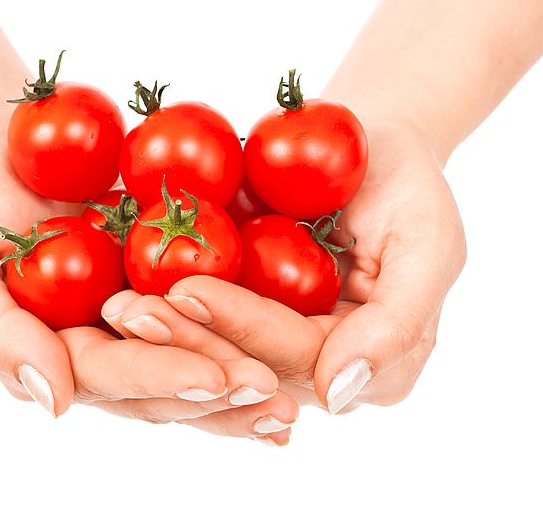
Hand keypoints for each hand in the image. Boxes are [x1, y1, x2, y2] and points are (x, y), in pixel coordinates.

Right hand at [0, 119, 294, 441]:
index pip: (112, 378)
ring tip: (300, 390)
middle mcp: (105, 342)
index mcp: (56, 353)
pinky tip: (304, 326)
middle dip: (220, 390)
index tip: (215, 378)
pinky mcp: (171, 266)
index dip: (163, 378)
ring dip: (247, 370)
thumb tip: (54, 404)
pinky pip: (216, 291)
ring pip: (198, 348)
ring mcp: (141, 307)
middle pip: (166, 379)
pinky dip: (255, 312)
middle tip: (277, 397)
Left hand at [101, 119, 465, 413]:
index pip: (297, 357)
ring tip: (115, 308)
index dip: (242, 328)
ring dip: (164, 333)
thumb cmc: (410, 187)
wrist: (367, 147)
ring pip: (216, 350)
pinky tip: (122, 289)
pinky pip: (202, 318)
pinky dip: (163, 304)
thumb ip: (396, 325)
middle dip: (186, 342)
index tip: (187, 292)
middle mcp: (321, 368)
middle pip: (247, 364)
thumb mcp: (428, 245)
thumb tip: (335, 396)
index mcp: (371, 367)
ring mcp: (280, 343)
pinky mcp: (248, 315)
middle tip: (127, 311)